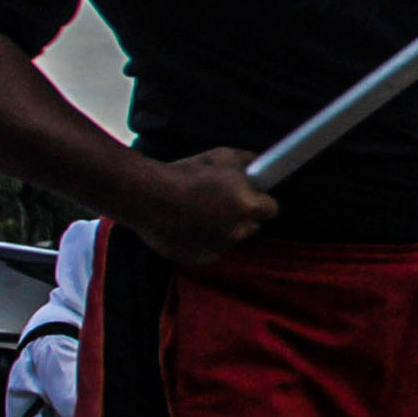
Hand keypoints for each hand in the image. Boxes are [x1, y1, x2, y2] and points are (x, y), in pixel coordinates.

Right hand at [130, 147, 275, 268]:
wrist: (146, 195)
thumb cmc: (186, 173)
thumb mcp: (224, 156)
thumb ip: (249, 163)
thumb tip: (261, 167)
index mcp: (248, 207)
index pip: (271, 208)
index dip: (261, 200)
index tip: (252, 194)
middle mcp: (237, 231)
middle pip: (251, 225)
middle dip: (241, 215)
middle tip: (220, 201)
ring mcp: (218, 248)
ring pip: (229, 238)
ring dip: (221, 228)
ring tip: (197, 210)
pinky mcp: (198, 259)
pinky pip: (208, 249)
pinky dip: (201, 240)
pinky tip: (186, 224)